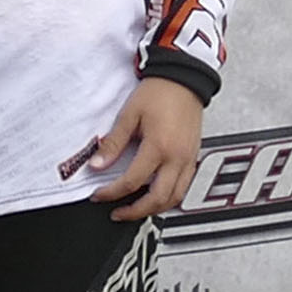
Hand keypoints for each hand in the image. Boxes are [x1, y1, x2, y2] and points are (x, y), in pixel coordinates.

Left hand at [69, 75, 208, 220]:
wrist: (184, 78)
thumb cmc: (160, 91)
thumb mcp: (129, 115)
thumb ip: (113, 143)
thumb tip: (98, 164)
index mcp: (159, 147)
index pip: (132, 181)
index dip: (112, 192)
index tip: (99, 195)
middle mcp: (177, 157)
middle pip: (157, 199)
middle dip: (135, 212)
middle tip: (118, 213)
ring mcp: (188, 159)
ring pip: (175, 198)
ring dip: (154, 209)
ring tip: (136, 209)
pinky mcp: (193, 157)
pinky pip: (184, 187)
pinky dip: (170, 197)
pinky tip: (157, 196)